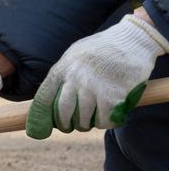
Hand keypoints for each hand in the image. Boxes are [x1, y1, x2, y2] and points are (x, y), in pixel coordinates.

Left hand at [26, 13, 168, 138]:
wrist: (132, 40)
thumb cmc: (102, 49)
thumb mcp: (74, 55)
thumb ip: (64, 74)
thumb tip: (52, 97)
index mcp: (62, 69)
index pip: (43, 98)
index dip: (39, 116)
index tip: (38, 129)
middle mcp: (74, 79)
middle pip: (62, 113)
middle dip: (65, 124)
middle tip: (70, 127)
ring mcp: (92, 88)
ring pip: (83, 120)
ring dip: (86, 124)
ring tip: (92, 119)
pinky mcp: (111, 97)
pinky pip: (103, 121)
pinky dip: (105, 122)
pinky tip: (108, 115)